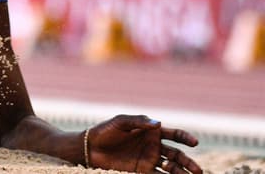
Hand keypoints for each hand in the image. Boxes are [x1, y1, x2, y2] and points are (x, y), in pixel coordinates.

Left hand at [85, 115, 200, 172]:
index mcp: (151, 132)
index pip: (174, 135)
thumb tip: (159, 123)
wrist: (90, 147)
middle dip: (188, 163)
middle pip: (176, 155)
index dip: (185, 138)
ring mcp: (149, 159)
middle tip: (198, 171)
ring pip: (171, 168)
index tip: (194, 143)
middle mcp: (154, 146)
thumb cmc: (105, 131)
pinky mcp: (141, 171)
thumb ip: (139, 121)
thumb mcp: (120, 122)